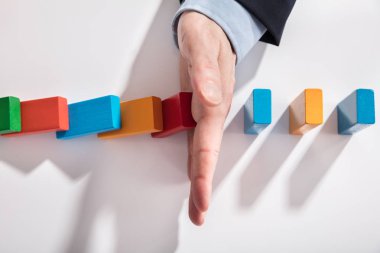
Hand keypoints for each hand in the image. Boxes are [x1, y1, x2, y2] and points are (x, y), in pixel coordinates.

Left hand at [177, 11, 235, 224]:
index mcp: (214, 102)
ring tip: (197, 206)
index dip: (204, 172)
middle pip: (207, 155)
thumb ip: (205, 72)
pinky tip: (194, 177)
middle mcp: (212, 112)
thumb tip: (209, 99)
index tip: (202, 198)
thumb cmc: (205, 35)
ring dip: (200, 180)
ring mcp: (206, 113)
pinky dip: (195, 163)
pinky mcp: (198, 111)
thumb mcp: (202, 44)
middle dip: (202, 187)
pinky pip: (197, 142)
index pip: (207, 143)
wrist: (212, 29)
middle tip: (199, 215)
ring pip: (203, 152)